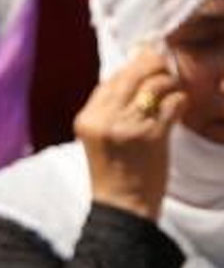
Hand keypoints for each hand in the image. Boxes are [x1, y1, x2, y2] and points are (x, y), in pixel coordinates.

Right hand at [74, 48, 187, 219]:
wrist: (123, 206)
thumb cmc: (113, 172)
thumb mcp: (99, 137)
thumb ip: (109, 109)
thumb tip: (133, 73)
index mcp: (87, 118)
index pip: (111, 79)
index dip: (133, 65)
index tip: (147, 61)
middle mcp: (104, 119)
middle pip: (133, 74)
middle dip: (154, 65)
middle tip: (165, 69)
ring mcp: (128, 126)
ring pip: (156, 84)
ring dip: (170, 83)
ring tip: (173, 91)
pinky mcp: (152, 135)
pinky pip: (173, 102)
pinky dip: (180, 99)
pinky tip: (179, 106)